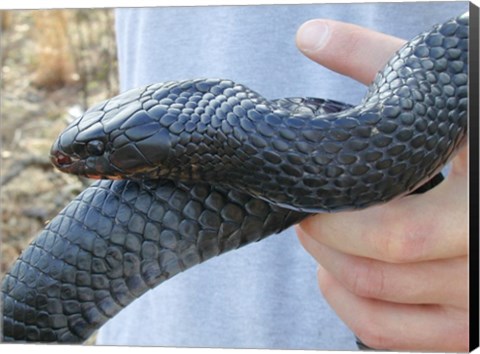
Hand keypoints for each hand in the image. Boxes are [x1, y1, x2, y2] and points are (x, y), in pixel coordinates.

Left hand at [295, 20, 468, 350]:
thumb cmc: (479, 125)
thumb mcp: (448, 93)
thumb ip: (376, 62)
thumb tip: (310, 35)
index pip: (395, 234)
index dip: (333, 222)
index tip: (306, 196)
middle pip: (381, 273)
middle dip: (326, 244)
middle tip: (308, 216)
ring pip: (383, 311)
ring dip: (334, 278)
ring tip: (322, 243)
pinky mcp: (470, 324)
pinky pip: (398, 338)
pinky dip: (356, 312)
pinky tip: (342, 279)